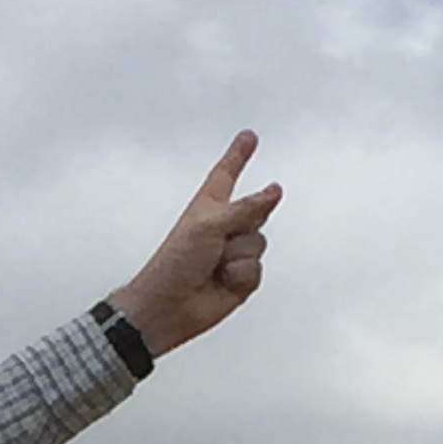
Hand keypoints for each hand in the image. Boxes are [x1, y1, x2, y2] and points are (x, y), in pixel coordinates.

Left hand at [108, 131, 279, 358]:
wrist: (167, 307)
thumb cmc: (175, 263)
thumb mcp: (210, 224)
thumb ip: (246, 207)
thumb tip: (274, 191)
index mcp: (209, 205)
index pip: (228, 172)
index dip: (238, 154)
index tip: (248, 136)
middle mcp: (224, 225)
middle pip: (257, 211)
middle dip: (241, 226)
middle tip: (215, 243)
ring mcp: (234, 252)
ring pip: (259, 243)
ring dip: (236, 255)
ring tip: (213, 265)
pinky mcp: (241, 278)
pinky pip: (257, 270)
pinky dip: (239, 276)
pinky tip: (221, 282)